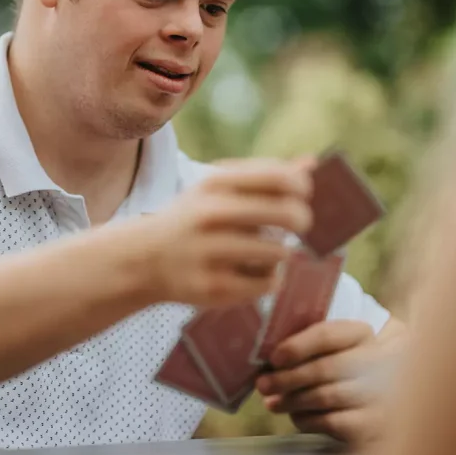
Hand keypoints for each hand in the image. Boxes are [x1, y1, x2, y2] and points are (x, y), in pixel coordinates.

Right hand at [137, 158, 313, 307]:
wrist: (144, 259)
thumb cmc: (192, 218)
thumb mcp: (217, 189)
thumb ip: (263, 176)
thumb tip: (311, 166)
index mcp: (214, 184)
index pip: (279, 177)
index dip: (302, 186)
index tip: (302, 195)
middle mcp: (211, 215)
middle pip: (288, 214)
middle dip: (303, 220)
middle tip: (300, 225)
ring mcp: (211, 253)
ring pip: (280, 252)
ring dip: (281, 252)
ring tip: (267, 251)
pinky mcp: (213, 287)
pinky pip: (268, 283)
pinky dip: (269, 279)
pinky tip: (254, 272)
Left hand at [257, 319, 401, 447]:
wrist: (371, 407)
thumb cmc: (337, 371)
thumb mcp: (325, 352)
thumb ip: (302, 349)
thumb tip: (266, 361)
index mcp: (359, 334)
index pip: (327, 334)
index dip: (297, 346)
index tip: (274, 358)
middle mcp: (376, 361)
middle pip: (325, 367)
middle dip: (288, 378)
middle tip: (263, 384)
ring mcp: (377, 394)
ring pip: (326, 396)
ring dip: (292, 400)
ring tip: (272, 403)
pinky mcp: (371, 425)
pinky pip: (331, 421)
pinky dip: (307, 420)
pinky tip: (295, 417)